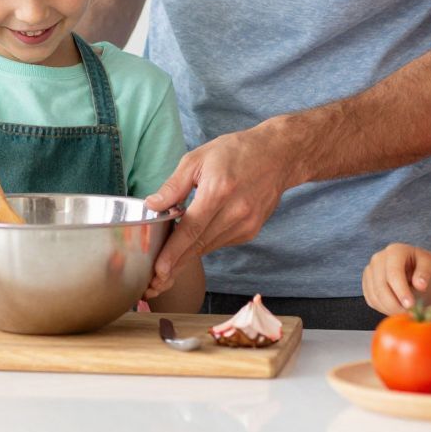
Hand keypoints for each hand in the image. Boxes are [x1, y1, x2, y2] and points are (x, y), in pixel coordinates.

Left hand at [142, 122, 297, 295]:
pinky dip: (204, 245)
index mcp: (219, 191)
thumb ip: (174, 185)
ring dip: (188, 257)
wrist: (278, 155)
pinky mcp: (252, 230)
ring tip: (167, 267)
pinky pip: (221, 242)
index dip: (173, 252)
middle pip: (199, 244)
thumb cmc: (236, 151)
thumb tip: (152, 205)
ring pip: (209, 246)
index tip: (159, 269)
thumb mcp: (198, 158)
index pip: (191, 229)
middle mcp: (236, 211)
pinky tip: (191, 246)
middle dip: (175, 263)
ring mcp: (247, 224)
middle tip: (154, 280)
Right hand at [362, 243, 430, 316]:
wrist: (419, 272)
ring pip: (374, 295)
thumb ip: (425, 273)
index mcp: (395, 251)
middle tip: (409, 314)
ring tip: (405, 312)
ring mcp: (370, 271)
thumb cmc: (425, 269)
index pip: (393, 273)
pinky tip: (396, 309)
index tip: (411, 305)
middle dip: (394, 304)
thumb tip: (420, 285)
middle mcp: (378, 258)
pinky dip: (383, 308)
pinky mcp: (367, 284)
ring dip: (389, 308)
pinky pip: (371, 300)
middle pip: (381, 286)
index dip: (401, 291)